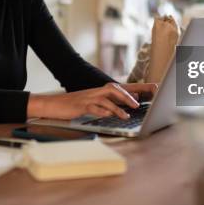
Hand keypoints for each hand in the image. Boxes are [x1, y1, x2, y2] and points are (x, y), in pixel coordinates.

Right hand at [27, 82, 157, 119]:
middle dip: (127, 96)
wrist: (50, 105)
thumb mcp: (90, 105)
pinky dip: (102, 112)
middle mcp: (94, 92)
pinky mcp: (79, 106)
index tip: (152, 88)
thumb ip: (105, 105)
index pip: (120, 88)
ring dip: (117, 107)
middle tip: (138, 105)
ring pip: (106, 98)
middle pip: (114, 89)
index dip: (136, 88)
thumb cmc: (71, 107)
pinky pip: (93, 107)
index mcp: (99, 92)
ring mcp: (87, 98)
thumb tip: (122, 109)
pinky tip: (108, 116)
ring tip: (126, 115)